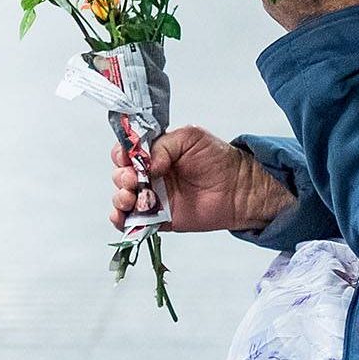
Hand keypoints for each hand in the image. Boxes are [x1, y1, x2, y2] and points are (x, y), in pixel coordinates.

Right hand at [113, 125, 293, 233]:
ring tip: (132, 196)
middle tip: (134, 179)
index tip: (127, 157)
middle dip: (121, 177)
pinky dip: (122, 220)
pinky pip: (133, 222)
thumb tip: (146, 164)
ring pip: (122, 199)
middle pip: (120, 175)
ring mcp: (153, 198)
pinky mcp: (158, 219)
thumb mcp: (190, 137)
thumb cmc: (218, 158)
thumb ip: (163, 145)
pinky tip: (123, 216)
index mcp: (154, 153)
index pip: (126, 152)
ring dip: (119, 197)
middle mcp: (150, 175)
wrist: (238, 188)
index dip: (121, 154)